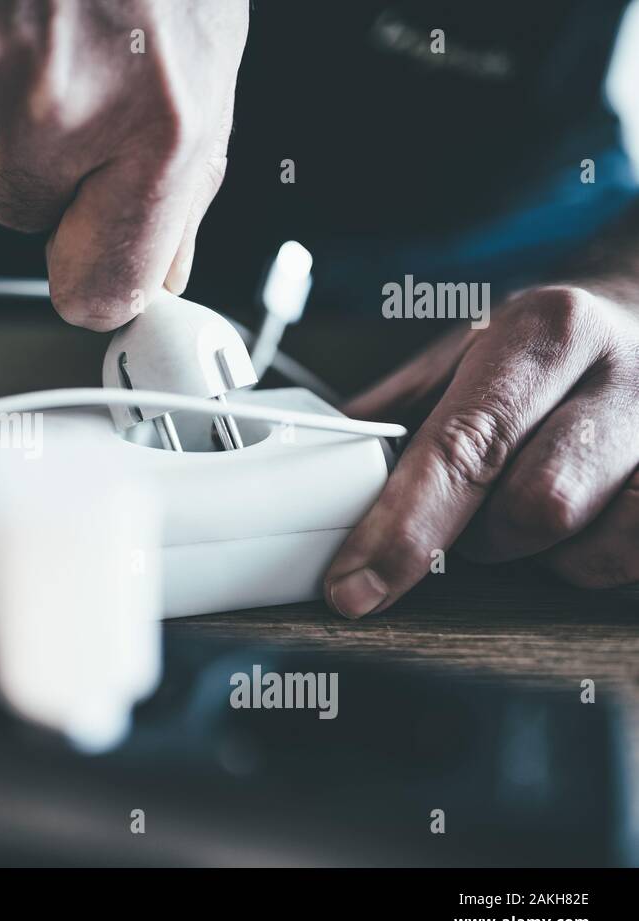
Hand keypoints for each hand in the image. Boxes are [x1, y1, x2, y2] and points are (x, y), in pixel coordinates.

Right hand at [0, 0, 248, 328]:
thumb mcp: (205, 52)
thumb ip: (181, 173)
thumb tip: (161, 267)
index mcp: (161, 124)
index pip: (102, 287)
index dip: (91, 276)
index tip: (88, 270)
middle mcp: (63, 104)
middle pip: (18, 209)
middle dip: (41, 153)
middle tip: (76, 63)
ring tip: (36, 6)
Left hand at [325, 285, 638, 617]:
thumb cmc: (547, 346)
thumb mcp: (468, 350)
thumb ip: (395, 411)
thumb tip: (316, 473)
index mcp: (546, 333)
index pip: (461, 447)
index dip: (401, 529)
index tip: (355, 585)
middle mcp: (624, 374)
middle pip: (535, 507)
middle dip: (483, 534)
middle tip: (474, 514)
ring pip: (591, 547)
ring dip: (543, 553)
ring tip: (535, 509)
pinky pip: (634, 561)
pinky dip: (594, 561)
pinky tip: (586, 525)